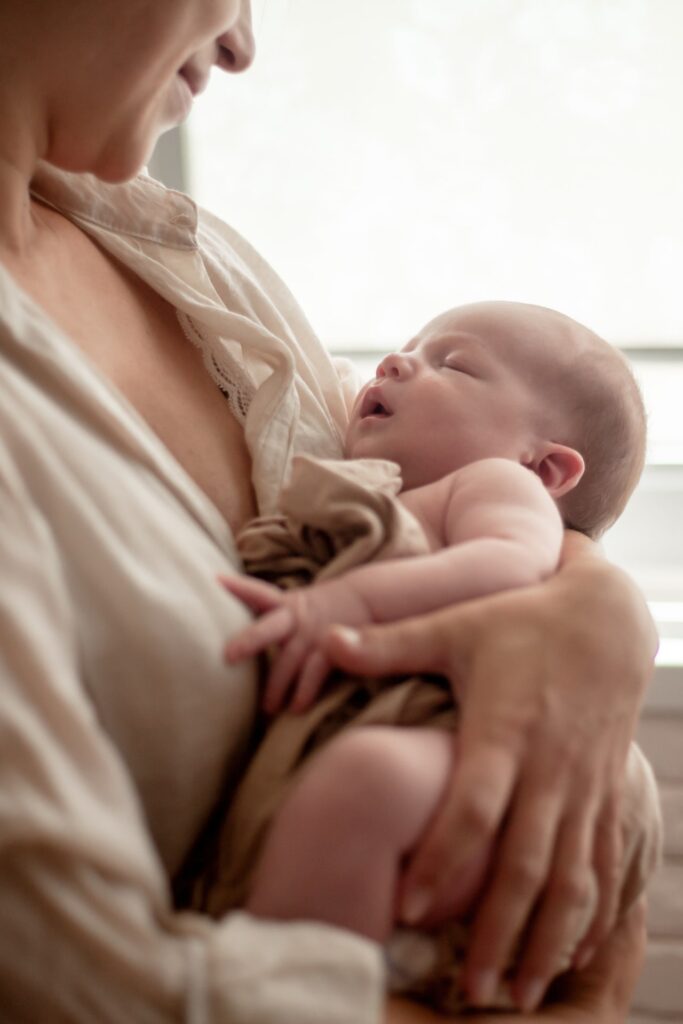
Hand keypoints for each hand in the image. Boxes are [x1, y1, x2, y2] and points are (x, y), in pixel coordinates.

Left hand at [221, 574, 371, 712]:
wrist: (366, 602)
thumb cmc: (322, 613)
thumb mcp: (298, 605)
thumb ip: (274, 618)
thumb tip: (235, 638)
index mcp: (287, 605)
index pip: (258, 594)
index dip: (237, 588)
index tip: (215, 581)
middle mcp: (297, 617)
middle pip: (269, 628)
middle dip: (249, 640)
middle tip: (228, 656)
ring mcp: (314, 632)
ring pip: (290, 658)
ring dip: (277, 684)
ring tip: (267, 710)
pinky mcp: (334, 648)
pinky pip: (316, 671)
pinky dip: (305, 690)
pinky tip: (297, 708)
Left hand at [326, 532, 655, 1011]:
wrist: (607, 618)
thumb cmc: (520, 623)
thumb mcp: (455, 627)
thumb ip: (390, 644)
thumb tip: (325, 640)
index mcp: (504, 729)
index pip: (475, 806)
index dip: (443, 857)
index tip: (408, 907)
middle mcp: (549, 766)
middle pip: (525, 861)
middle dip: (497, 929)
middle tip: (468, 988)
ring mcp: (584, 784)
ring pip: (572, 876)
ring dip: (546, 939)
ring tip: (515, 993)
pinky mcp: (607, 791)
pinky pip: (606, 863)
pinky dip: (591, 915)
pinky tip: (571, 957)